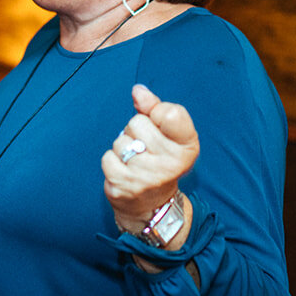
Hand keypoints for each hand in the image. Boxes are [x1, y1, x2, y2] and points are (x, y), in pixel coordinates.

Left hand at [101, 83, 199, 236]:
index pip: (170, 113)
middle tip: (145, 149)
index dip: (157, 113)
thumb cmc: (160, 160)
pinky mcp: (124, 186)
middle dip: (136, 132)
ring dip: (123, 147)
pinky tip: (124, 172)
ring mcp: (147, 177)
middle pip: (137, 122)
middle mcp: (171, 164)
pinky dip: (112, 162)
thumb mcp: (168, 133)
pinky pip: (108, 157)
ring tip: (135, 161)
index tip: (161, 126)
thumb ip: (154, 107)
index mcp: (187, 146)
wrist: (152, 204)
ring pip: (121, 140)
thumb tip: (138, 91)